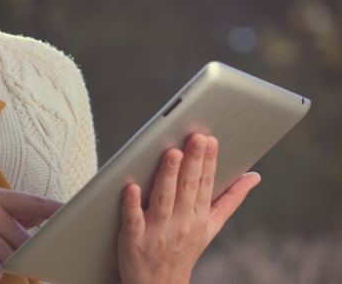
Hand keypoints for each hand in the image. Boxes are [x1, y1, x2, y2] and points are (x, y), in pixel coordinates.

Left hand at [117, 133, 261, 283]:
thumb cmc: (184, 249)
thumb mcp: (211, 226)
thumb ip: (230, 199)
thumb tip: (254, 176)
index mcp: (199, 216)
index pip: (205, 183)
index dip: (208, 161)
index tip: (210, 139)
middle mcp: (181, 223)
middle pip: (187, 187)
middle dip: (193, 161)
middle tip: (196, 137)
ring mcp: (157, 231)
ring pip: (163, 199)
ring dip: (167, 176)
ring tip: (171, 153)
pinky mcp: (133, 239)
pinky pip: (133, 219)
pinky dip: (131, 204)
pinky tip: (130, 186)